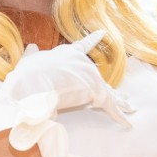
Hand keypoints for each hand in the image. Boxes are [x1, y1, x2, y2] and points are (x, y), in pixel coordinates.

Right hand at [0, 32, 130, 125]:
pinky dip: (120, 115)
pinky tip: (129, 123)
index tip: (102, 32)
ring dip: (118, 98)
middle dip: (100, 80)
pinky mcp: (99, 95)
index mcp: (67, 55)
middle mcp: (83, 64)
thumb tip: (31, 48)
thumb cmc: (27, 77)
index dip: (92, 39)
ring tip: (130, 103)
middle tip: (110, 78)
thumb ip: (30, 57)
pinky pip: (112, 107)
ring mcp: (93, 78)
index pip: (82, 45)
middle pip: (95, 73)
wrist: (33, 86)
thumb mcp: (26, 64)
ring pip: (109, 89)